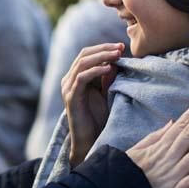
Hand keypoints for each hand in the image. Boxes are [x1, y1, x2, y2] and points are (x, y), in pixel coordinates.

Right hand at [61, 42, 123, 166]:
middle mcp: (68, 80)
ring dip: (101, 56)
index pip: (87, 54)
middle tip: (120, 48)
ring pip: (82, 63)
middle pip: (83, 54)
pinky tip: (108, 68)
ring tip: (116, 56)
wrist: (90, 141)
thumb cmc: (98, 119)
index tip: (121, 46)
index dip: (103, 48)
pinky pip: (81, 78)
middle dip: (103, 49)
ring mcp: (68, 88)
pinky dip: (95, 71)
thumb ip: (107, 77)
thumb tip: (116, 60)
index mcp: (75, 77)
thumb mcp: (105, 93)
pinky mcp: (71, 98)